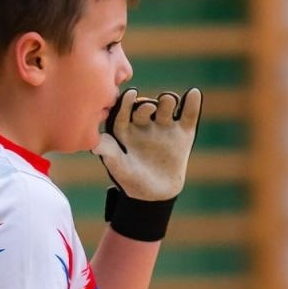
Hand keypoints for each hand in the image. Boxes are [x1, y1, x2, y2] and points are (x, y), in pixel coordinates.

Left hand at [91, 88, 201, 241]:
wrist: (154, 195)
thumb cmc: (130, 180)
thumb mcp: (118, 166)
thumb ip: (109, 151)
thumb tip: (94, 141)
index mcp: (126, 128)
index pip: (125, 110)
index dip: (127, 101)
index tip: (130, 95)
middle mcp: (145, 123)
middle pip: (147, 106)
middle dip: (148, 105)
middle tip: (149, 108)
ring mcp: (165, 127)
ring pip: (167, 106)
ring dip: (168, 100)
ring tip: (168, 101)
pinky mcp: (183, 133)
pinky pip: (188, 114)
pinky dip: (192, 103)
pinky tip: (193, 93)